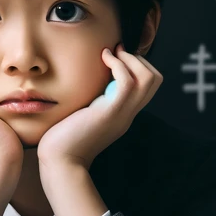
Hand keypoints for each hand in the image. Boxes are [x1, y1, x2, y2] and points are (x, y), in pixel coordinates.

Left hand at [35, 42, 161, 170]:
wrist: (60, 162)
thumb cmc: (64, 139)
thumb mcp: (84, 114)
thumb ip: (93, 100)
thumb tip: (89, 81)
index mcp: (124, 113)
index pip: (149, 85)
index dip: (137, 65)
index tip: (116, 56)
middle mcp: (128, 113)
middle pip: (155, 79)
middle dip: (138, 58)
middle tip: (116, 53)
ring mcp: (122, 114)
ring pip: (148, 78)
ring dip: (131, 59)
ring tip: (111, 54)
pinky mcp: (110, 113)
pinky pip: (127, 82)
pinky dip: (118, 64)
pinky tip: (103, 59)